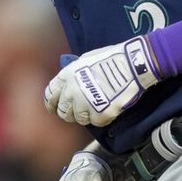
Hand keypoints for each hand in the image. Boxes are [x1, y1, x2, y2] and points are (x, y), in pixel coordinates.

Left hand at [44, 35, 159, 126]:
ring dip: (86, 115)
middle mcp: (72, 92)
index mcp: (66, 76)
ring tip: (96, 107)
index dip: (52, 103)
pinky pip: (95, 122)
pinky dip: (101, 117)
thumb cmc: (111, 58)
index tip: (55, 108)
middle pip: (63, 111)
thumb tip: (70, 82)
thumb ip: (74, 73)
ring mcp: (85, 104)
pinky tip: (107, 108)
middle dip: (69, 112)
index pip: (50, 95)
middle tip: (79, 110)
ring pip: (78, 119)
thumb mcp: (85, 59)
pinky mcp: (99, 114)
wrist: (131, 66)